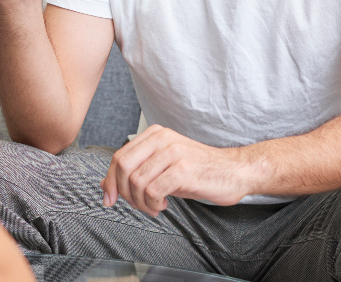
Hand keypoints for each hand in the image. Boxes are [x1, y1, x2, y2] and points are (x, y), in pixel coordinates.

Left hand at [101, 126, 250, 216]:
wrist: (234, 171)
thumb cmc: (199, 170)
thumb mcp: (164, 167)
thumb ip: (137, 171)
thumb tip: (106, 186)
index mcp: (155, 134)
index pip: (119, 157)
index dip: (110, 181)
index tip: (110, 199)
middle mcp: (162, 139)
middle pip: (123, 166)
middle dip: (123, 192)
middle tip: (136, 205)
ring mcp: (173, 153)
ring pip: (137, 181)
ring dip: (140, 202)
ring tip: (153, 206)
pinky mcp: (184, 170)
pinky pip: (153, 191)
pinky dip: (153, 204)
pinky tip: (162, 204)